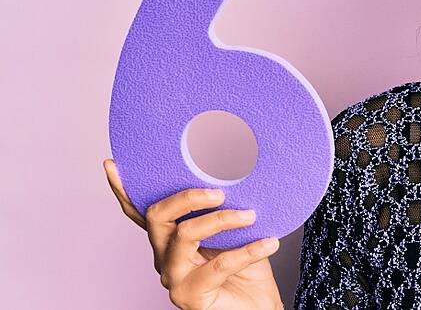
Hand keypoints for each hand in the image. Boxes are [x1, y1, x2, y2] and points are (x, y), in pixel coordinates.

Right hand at [103, 158, 283, 309]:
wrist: (258, 308)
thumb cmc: (247, 271)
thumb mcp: (236, 234)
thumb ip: (226, 213)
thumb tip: (238, 179)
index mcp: (170, 239)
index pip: (142, 214)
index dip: (124, 191)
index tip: (112, 165)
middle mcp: (165, 257)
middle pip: (157, 216)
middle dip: (187, 197)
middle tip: (220, 192)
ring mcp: (175, 277)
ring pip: (184, 235)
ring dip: (221, 220)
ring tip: (251, 215)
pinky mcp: (191, 296)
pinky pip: (219, 265)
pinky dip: (248, 251)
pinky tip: (268, 243)